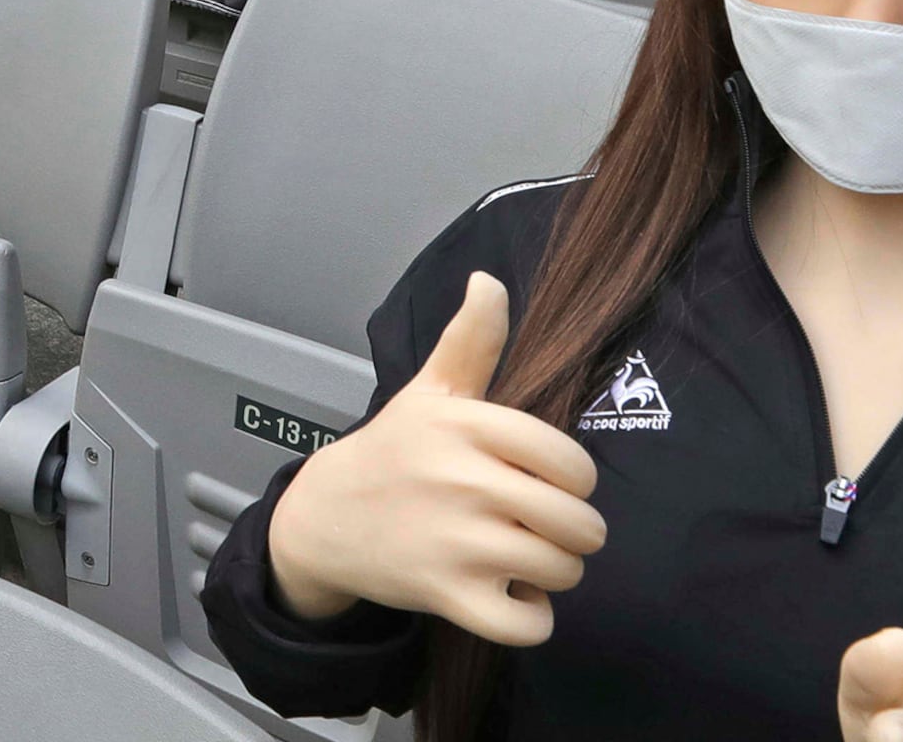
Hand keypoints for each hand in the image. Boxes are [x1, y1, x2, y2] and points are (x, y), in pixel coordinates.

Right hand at [262, 272, 604, 644]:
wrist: (323, 518)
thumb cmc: (392, 453)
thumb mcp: (428, 392)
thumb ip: (471, 340)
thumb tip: (489, 280)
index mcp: (467, 426)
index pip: (573, 463)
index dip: (572, 480)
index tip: (543, 482)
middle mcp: (464, 481)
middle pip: (579, 524)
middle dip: (570, 531)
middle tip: (537, 527)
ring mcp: (455, 541)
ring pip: (561, 570)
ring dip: (552, 572)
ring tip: (521, 558)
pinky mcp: (445, 595)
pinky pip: (527, 623)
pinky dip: (531, 617)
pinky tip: (511, 596)